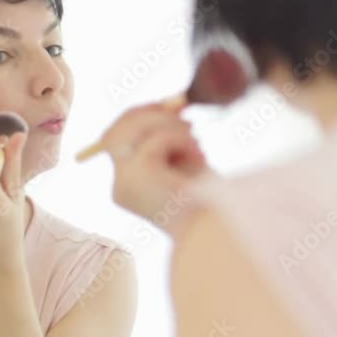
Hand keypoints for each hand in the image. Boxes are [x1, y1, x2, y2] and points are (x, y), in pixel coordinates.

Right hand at [100, 95, 212, 233]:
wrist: (221, 233)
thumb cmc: (210, 202)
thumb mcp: (186, 162)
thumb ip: (172, 134)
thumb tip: (173, 103)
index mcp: (127, 187)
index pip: (115, 139)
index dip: (140, 116)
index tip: (172, 108)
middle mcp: (119, 187)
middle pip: (116, 129)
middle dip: (150, 112)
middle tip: (184, 110)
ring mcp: (125, 182)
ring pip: (133, 128)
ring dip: (170, 125)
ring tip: (197, 142)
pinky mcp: (138, 175)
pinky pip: (155, 139)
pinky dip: (180, 140)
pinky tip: (199, 157)